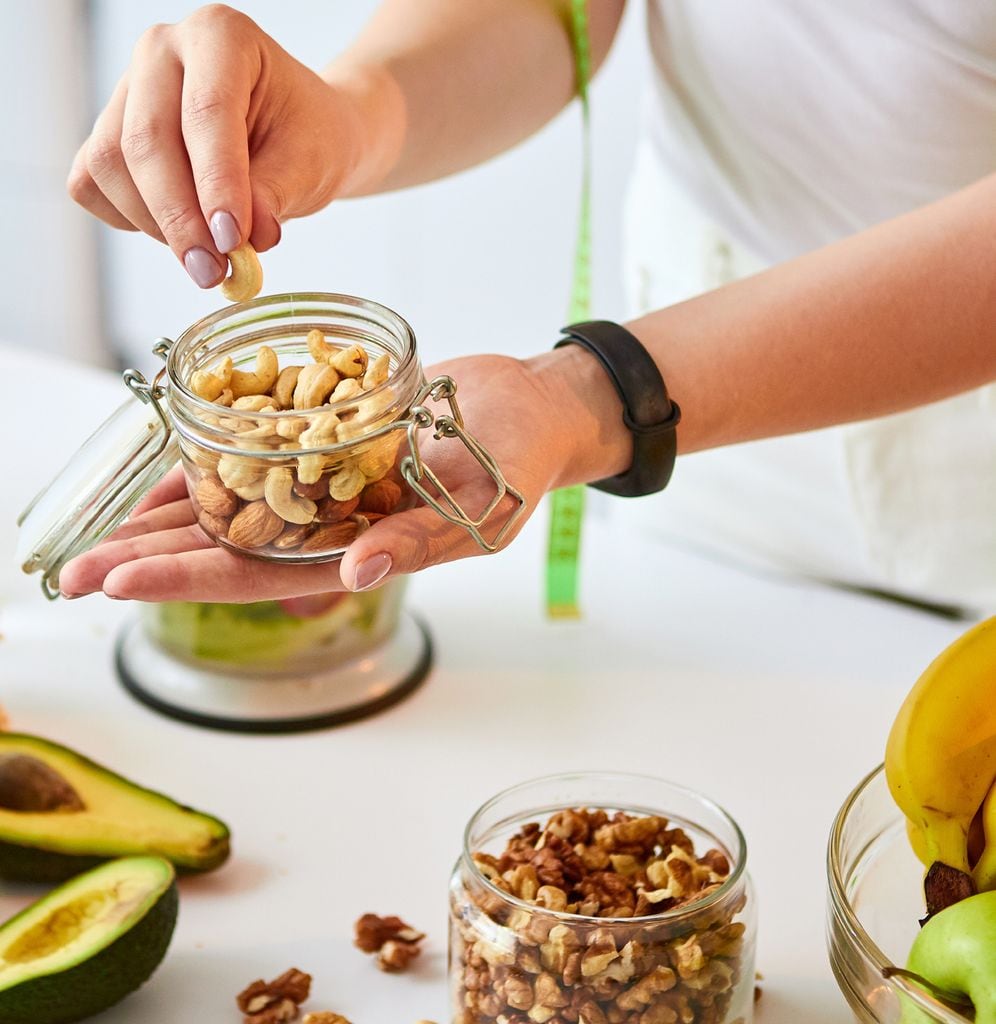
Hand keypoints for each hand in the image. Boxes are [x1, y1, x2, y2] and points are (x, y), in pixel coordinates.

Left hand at [57, 354, 584, 602]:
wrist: (529, 404)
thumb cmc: (521, 459)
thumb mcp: (480, 507)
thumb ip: (418, 540)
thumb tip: (353, 573)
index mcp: (363, 550)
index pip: (261, 575)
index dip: (187, 579)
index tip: (118, 582)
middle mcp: (331, 523)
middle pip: (227, 546)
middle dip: (151, 556)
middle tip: (72, 569)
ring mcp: (324, 481)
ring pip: (231, 502)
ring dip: (163, 513)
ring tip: (93, 525)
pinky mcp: (325, 436)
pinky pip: (256, 450)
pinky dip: (209, 455)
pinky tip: (161, 460)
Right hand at [66, 5, 387, 286]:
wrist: (298, 134)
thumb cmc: (307, 138)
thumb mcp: (311, 162)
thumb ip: (276, 195)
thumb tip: (247, 240)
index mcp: (221, 36)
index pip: (207, 112)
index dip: (216, 184)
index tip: (232, 241)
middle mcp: (163, 51)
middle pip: (147, 139)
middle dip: (180, 219)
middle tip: (213, 272)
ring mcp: (127, 88)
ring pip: (110, 164)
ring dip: (156, 226)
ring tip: (208, 259)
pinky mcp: (107, 130)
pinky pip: (93, 183)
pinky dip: (130, 220)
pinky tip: (177, 233)